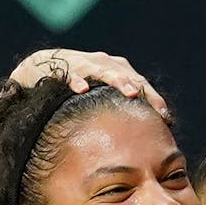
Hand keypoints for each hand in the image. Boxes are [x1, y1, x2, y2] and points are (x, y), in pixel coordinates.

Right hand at [9, 49, 168, 117]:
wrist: (39, 74)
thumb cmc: (77, 93)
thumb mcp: (100, 102)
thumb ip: (118, 114)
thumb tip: (144, 141)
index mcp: (116, 71)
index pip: (140, 83)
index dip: (153, 98)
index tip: (166, 118)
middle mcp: (102, 64)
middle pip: (126, 74)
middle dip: (140, 87)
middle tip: (153, 103)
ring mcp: (82, 63)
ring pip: (103, 69)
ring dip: (117, 79)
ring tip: (129, 92)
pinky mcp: (60, 66)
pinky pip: (69, 72)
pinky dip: (76, 79)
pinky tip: (82, 89)